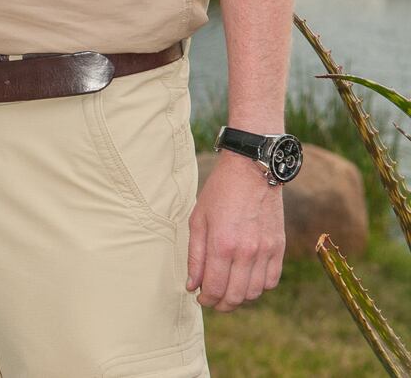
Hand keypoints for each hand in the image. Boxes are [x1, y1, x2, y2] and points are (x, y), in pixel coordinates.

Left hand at [186, 150, 284, 311]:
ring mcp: (265, 250)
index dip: (205, 299)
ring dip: (240, 297)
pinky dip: (259, 286)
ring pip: (254, 293)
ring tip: (229, 288)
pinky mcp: (279, 247)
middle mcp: (245, 252)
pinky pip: (271, 281)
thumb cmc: (220, 190)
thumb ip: (195, 255)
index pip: (214, 289)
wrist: (252, 168)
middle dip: (221, 304)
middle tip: (213, 299)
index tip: (200, 297)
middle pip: (235, 296)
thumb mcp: (198, 218)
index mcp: (221, 244)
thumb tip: (192, 286)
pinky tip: (248, 278)